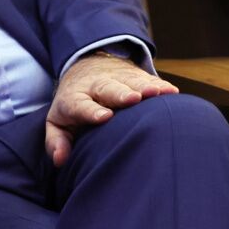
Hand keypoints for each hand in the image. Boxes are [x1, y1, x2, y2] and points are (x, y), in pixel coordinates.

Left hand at [45, 52, 177, 166]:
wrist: (84, 68)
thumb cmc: (73, 106)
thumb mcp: (58, 122)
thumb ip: (57, 141)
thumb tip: (60, 160)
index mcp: (74, 99)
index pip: (80, 105)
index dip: (90, 111)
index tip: (103, 117)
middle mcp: (95, 86)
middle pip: (107, 89)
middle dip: (119, 94)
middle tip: (132, 99)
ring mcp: (116, 79)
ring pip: (130, 82)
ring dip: (144, 87)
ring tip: (156, 93)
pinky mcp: (134, 75)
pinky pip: (148, 79)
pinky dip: (159, 86)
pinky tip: (171, 92)